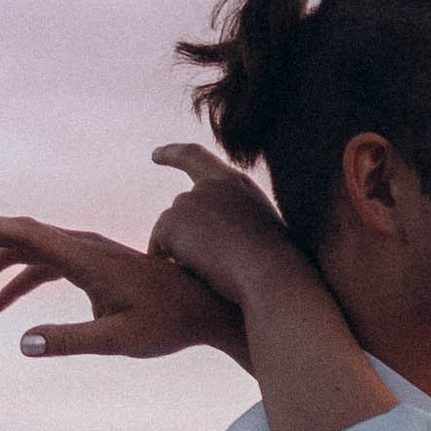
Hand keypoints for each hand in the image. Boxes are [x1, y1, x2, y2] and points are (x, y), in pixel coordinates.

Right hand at [0, 214, 246, 364]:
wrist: (207, 310)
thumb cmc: (169, 324)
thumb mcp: (119, 339)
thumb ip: (71, 339)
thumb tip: (20, 342)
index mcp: (84, 256)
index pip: (25, 233)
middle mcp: (81, 247)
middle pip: (16, 236)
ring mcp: (85, 255)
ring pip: (25, 253)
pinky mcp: (91, 268)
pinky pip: (42, 268)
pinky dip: (15, 283)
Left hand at [147, 143, 310, 310]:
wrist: (271, 275)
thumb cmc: (275, 264)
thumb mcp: (262, 230)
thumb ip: (237, 221)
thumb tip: (219, 238)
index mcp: (235, 183)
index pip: (195, 158)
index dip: (173, 155)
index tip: (155, 155)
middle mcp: (209, 186)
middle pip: (181, 210)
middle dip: (186, 238)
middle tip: (206, 266)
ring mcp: (188, 201)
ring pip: (171, 232)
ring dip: (183, 252)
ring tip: (214, 272)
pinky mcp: (171, 222)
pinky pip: (157, 248)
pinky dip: (168, 262)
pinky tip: (190, 276)